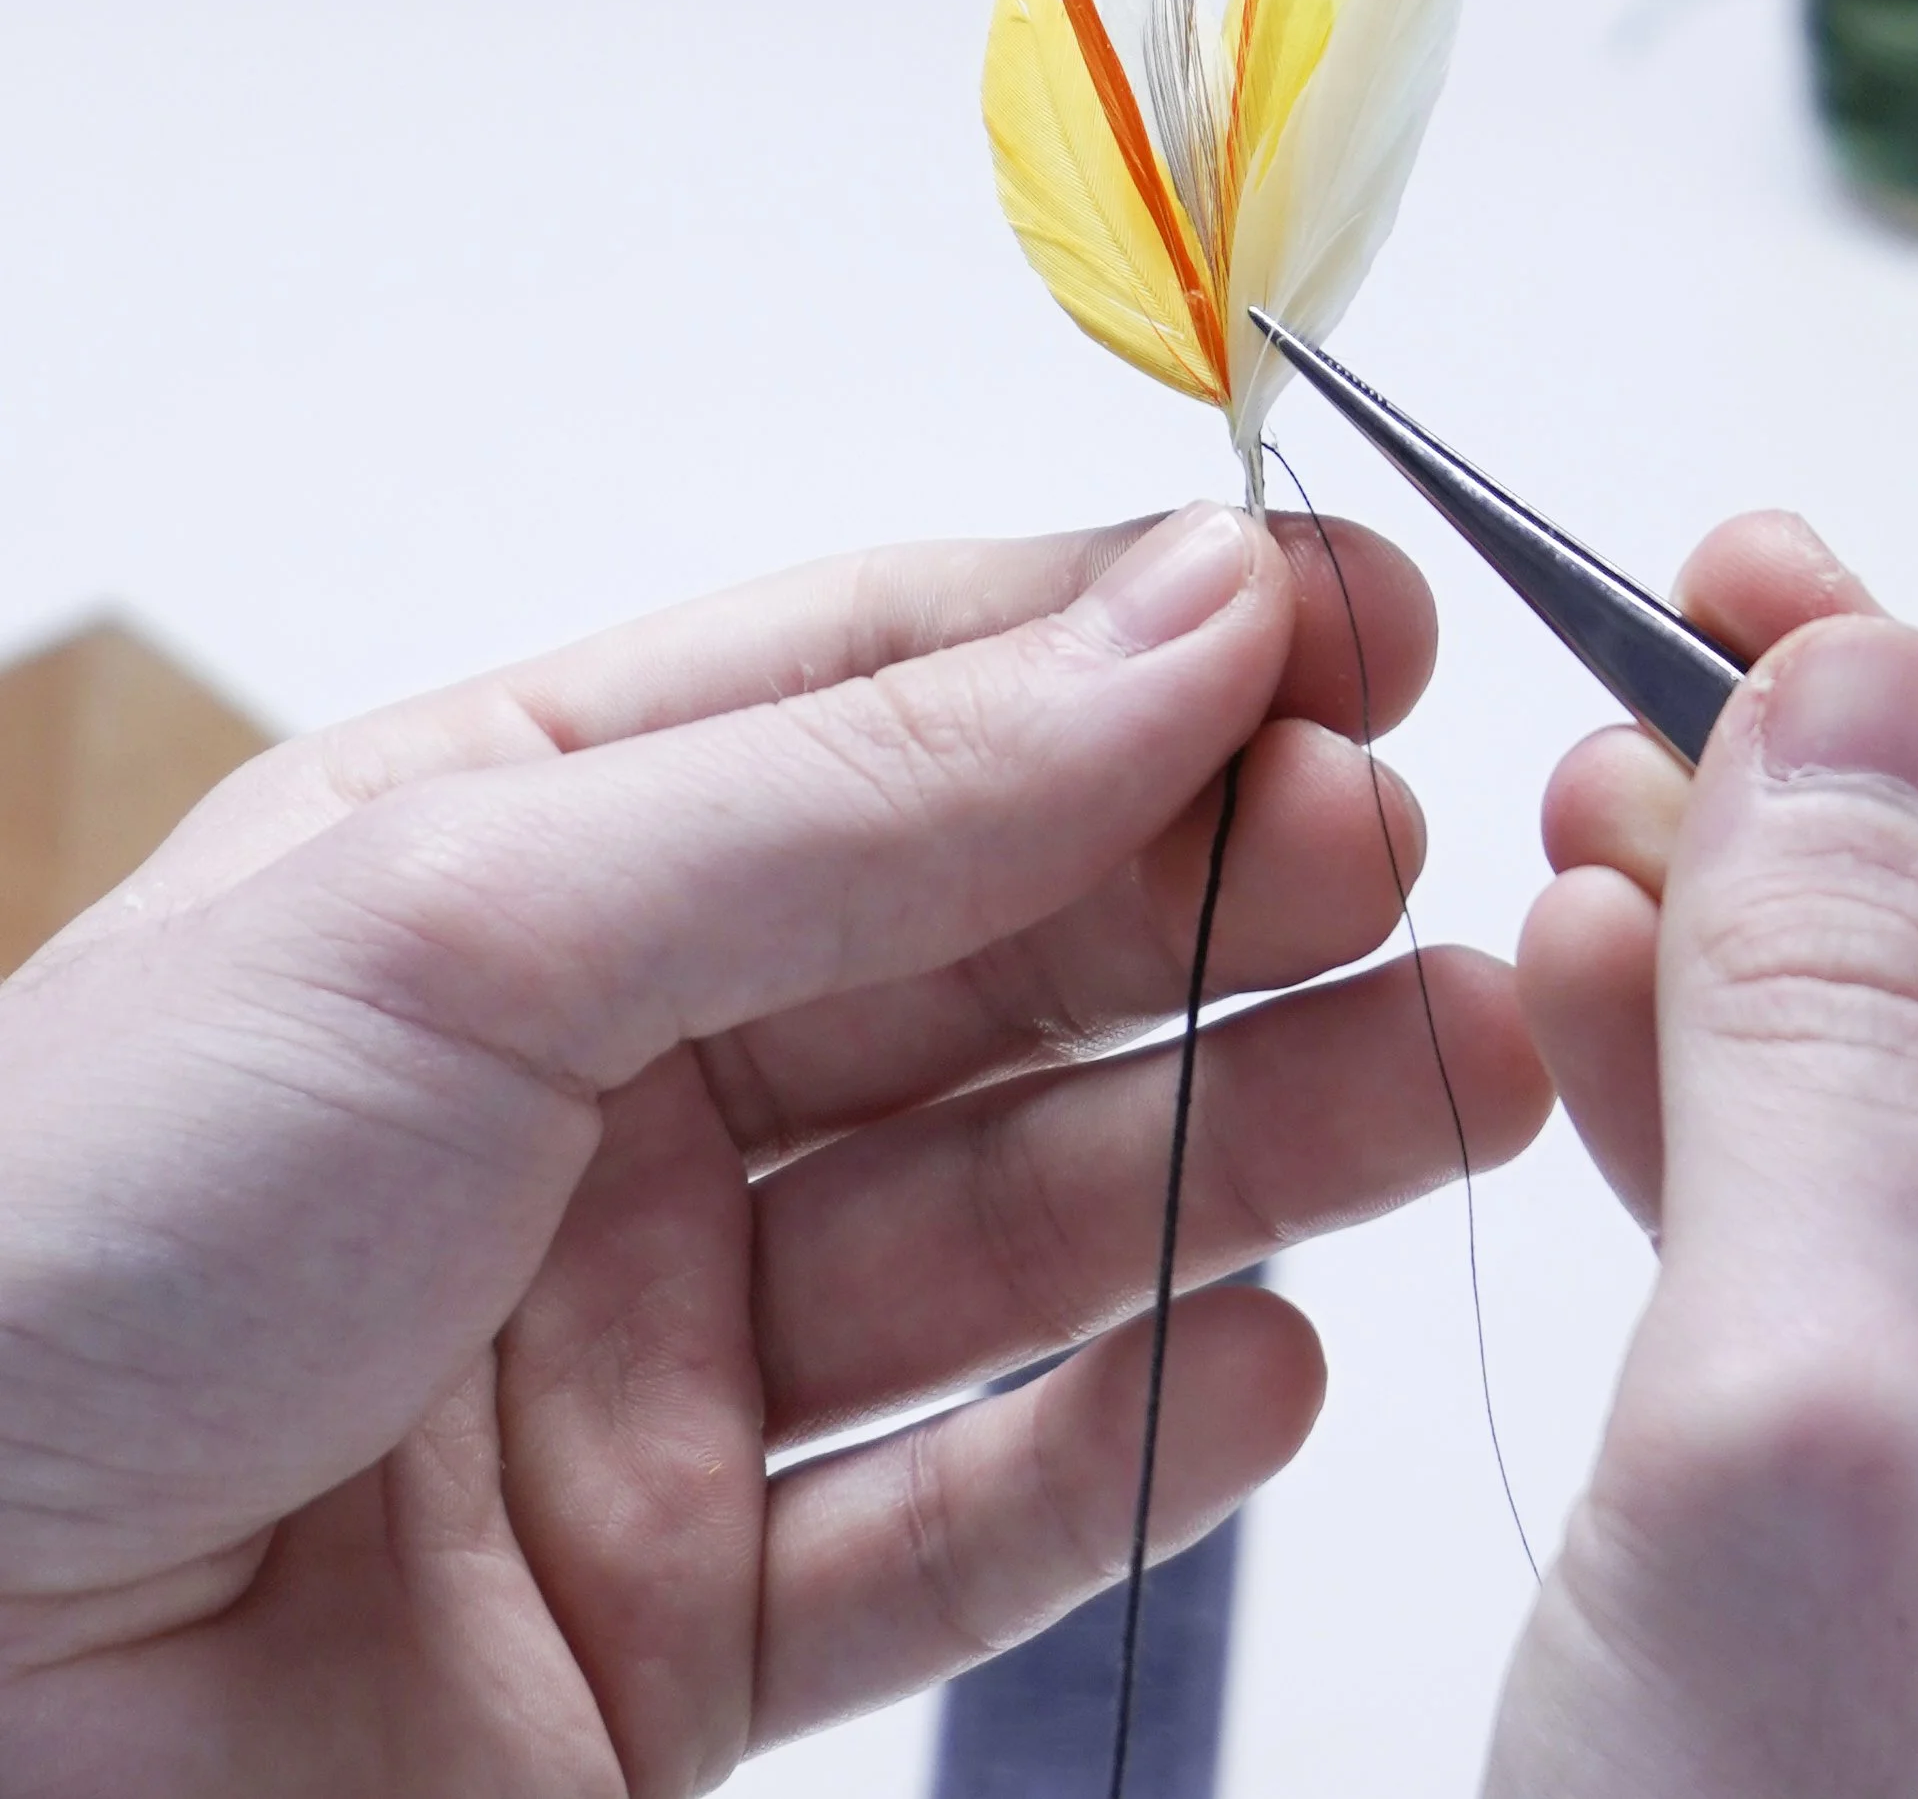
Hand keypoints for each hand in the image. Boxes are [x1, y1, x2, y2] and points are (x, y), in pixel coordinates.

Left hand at [0, 504, 1547, 1798]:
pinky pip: (957, 1517)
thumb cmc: (53, 1261)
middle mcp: (602, 1096)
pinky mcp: (674, 1625)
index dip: (1127, 648)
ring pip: (1020, 1227)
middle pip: (989, 960)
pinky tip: (1274, 1352)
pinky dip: (1131, 1440)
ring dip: (1248, 1143)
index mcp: (518, 865)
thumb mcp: (473, 926)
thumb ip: (864, 789)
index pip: (889, 700)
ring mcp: (649, 1364)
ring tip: (1454, 1069)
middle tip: (1404, 852)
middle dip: (1215, 892)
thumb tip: (1181, 617)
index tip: (1346, 625)